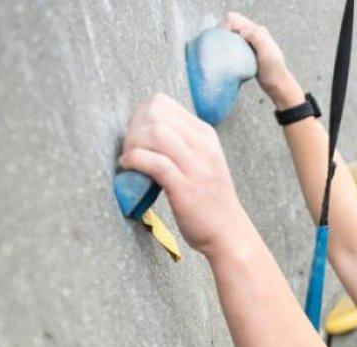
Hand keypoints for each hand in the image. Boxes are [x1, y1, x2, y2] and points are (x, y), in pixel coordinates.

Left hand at [118, 93, 250, 257]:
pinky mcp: (186, 188)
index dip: (139, 116)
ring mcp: (197, 166)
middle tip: (130, 150)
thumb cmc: (207, 200)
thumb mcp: (200, 161)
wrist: (228, 233)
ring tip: (129, 160)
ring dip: (132, 143)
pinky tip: (128, 169)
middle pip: (155, 113)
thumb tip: (141, 129)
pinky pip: (154, 162)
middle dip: (132, 127)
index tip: (135, 137)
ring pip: (155, 132)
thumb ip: (179, 143)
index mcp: (205, 135)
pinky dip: (133, 161)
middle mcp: (203, 146)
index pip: (162, 103)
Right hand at [224, 12, 301, 107]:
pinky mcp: (247, 51)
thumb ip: (256, 37)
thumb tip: (241, 31)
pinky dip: (229, 48)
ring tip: (227, 53)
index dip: (226, 27)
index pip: (234, 19)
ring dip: (226, 41)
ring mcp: (250, 42)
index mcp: (257, 29)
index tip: (226, 42)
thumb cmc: (272, 70)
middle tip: (226, 48)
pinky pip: (233, 44)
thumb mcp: (266, 52)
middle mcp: (253, 33)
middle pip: (230, 25)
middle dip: (225, 33)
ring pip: (231, 35)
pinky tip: (230, 58)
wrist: (277, 85)